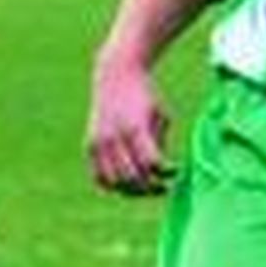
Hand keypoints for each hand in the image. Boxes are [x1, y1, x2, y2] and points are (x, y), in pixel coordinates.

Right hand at [88, 52, 174, 193]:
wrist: (117, 76)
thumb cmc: (145, 96)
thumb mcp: (161, 116)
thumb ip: (159, 145)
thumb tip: (159, 174)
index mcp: (135, 128)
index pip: (151, 164)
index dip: (166, 173)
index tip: (175, 169)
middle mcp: (114, 137)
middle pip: (133, 177)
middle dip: (151, 187)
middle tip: (163, 186)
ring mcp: (99, 142)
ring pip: (115, 182)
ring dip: (132, 190)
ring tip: (146, 186)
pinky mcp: (90, 145)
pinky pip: (99, 177)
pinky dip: (113, 186)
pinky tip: (126, 182)